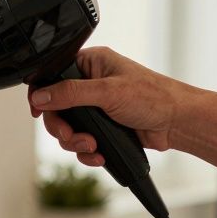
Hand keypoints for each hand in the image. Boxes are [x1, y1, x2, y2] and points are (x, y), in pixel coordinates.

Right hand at [29, 46, 190, 167]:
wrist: (178, 123)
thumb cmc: (154, 97)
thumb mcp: (107, 92)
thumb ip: (70, 93)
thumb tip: (40, 95)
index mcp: (91, 64)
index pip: (53, 76)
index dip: (42, 94)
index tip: (39, 111)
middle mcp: (91, 84)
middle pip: (56, 108)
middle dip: (62, 126)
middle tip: (70, 134)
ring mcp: (96, 107)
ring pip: (68, 128)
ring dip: (76, 142)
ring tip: (92, 146)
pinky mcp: (103, 127)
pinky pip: (82, 142)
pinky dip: (87, 151)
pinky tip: (98, 153)